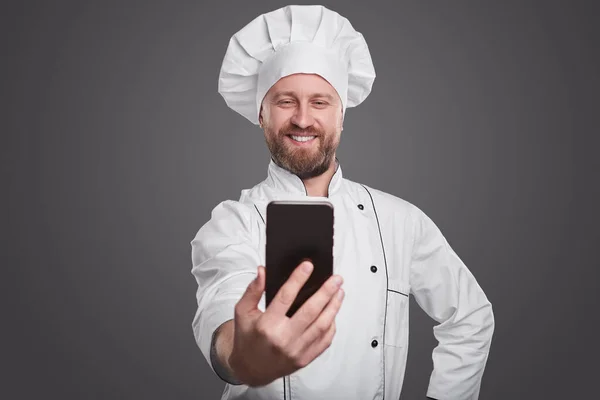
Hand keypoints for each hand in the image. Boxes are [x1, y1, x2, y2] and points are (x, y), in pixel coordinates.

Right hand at [229, 261, 344, 386]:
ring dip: (333, 306)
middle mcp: (283, 339)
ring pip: (322, 325)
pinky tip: (333, 313)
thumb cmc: (247, 339)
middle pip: (310, 311)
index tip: (308, 266)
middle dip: (326, 292)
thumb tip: (263, 271)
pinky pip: (324, 340)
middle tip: (336, 279)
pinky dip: (331, 325)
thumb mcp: (243, 312)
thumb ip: (253, 290)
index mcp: (267, 325)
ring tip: (339, 292)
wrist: (251, 369)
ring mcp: (296, 351)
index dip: (298, 279)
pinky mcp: (305, 359)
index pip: (285, 297)